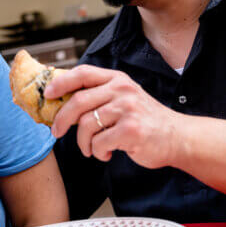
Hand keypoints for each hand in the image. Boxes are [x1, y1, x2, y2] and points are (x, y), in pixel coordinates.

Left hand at [45, 65, 180, 168]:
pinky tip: (107, 153)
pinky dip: (98, 152)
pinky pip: (98, 143)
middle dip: (61, 119)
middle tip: (56, 131)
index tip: (48, 94)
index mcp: (118, 79)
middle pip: (77, 101)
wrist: (178, 137)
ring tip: (92, 149)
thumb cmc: (146, 120)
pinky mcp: (130, 130)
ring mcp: (127, 109)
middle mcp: (122, 90)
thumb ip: (101, 95)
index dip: (60, 82)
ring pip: (85, 125)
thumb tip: (63, 102)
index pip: (82, 73)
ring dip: (83, 142)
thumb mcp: (125, 98)